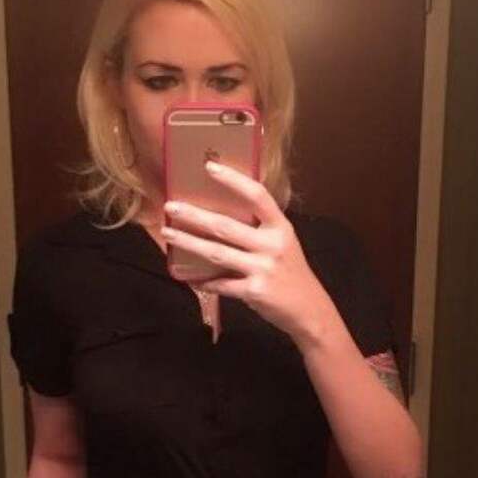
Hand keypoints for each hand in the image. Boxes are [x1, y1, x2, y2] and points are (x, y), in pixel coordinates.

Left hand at [162, 161, 322, 342]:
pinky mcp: (254, 292)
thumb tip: (221, 216)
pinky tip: (188, 277)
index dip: (233, 180)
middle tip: (171, 207)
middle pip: (226, 226)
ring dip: (189, 243)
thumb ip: (260, 229)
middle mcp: (273, 245)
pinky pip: (221, 284)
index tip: (210, 167)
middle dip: (195, 216)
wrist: (309, 310)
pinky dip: (204, 281)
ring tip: (168, 234)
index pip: (257, 196)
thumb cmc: (290, 272)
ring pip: (217, 253)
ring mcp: (263, 269)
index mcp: (280, 227)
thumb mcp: (283, 243)